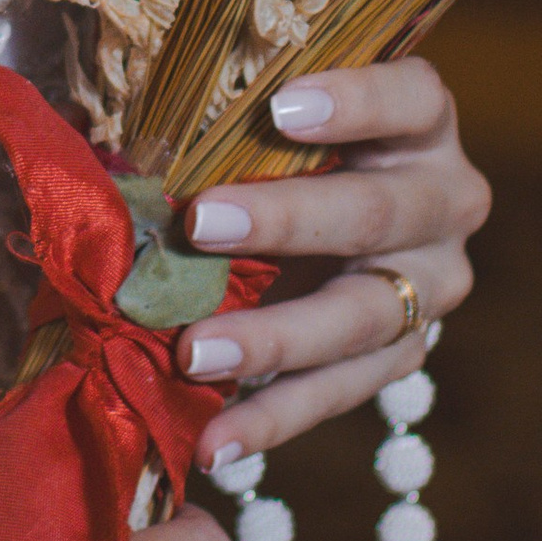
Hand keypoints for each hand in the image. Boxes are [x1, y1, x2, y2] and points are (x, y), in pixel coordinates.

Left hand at [177, 57, 487, 471]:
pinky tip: (213, 442)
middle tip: (200, 224)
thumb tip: (96, 130)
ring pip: (366, 316)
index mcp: (420, 121)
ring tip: (193, 354)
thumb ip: (208, 116)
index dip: (356, 101)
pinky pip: (340, 392)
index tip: (278, 108)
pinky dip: (272, 418)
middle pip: (380, 211)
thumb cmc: (272, 145)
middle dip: (287, 220)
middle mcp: (445, 200)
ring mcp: (432, 285)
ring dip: (275, 338)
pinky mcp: (405, 353)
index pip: (411, 98)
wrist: (328, 222)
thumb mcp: (255, 118)